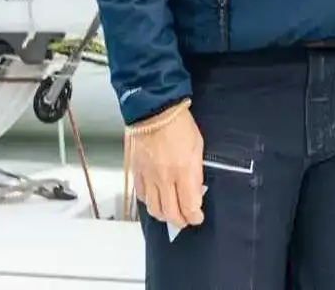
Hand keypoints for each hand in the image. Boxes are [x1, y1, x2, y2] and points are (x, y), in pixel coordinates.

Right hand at [127, 101, 204, 228]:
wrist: (153, 112)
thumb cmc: (179, 125)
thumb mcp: (198, 147)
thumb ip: (196, 172)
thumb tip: (195, 191)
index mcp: (184, 171)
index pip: (189, 205)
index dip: (194, 217)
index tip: (198, 217)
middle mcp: (165, 178)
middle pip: (170, 213)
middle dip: (180, 221)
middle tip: (186, 220)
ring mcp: (149, 177)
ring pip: (154, 209)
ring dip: (164, 216)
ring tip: (171, 215)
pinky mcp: (136, 174)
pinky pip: (142, 197)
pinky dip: (149, 203)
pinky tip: (155, 201)